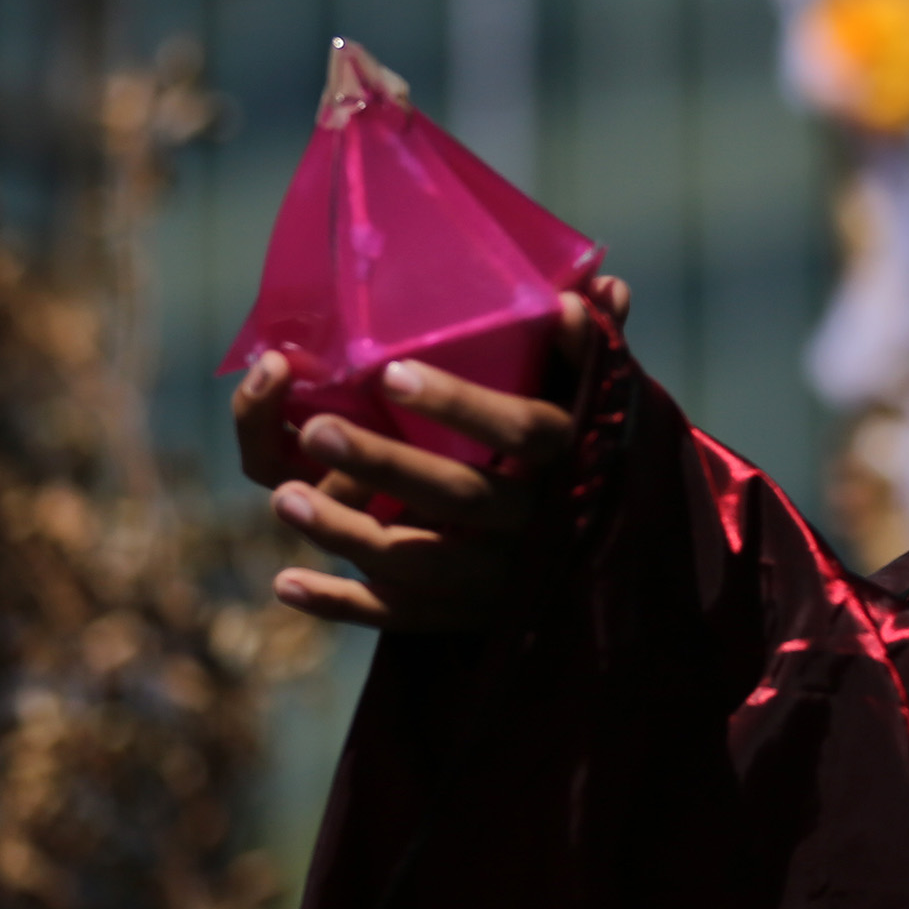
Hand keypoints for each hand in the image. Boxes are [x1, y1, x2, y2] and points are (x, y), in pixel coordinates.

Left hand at [237, 275, 629, 632]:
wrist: (624, 563)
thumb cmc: (591, 455)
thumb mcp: (599, 404)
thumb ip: (589, 353)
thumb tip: (588, 289)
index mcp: (573, 458)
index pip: (521, 430)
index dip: (461, 404)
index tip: (390, 371)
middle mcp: (540, 524)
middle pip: (459, 498)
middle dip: (383, 464)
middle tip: (316, 427)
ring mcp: (503, 578)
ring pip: (421, 564)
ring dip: (348, 537)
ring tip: (284, 500)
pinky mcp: (472, 615)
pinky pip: (404, 618)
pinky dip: (345, 607)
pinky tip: (287, 584)